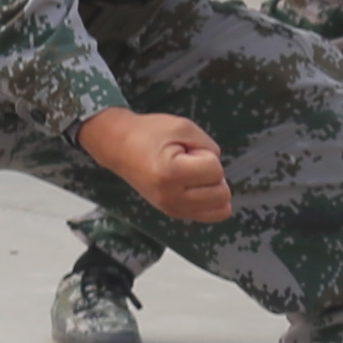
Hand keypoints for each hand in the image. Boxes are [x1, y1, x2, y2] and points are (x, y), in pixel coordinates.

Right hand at [77, 107, 234, 226]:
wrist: (120, 147)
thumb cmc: (150, 133)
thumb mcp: (183, 127)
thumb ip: (209, 146)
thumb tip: (219, 172)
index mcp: (171, 174)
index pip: (216, 171)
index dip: (206, 155)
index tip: (186, 149)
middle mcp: (171, 197)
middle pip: (222, 194)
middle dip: (213, 174)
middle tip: (192, 162)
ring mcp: (171, 208)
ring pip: (220, 209)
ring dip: (212, 188)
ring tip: (191, 174)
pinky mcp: (173, 213)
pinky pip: (209, 215)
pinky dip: (209, 200)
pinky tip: (194, 186)